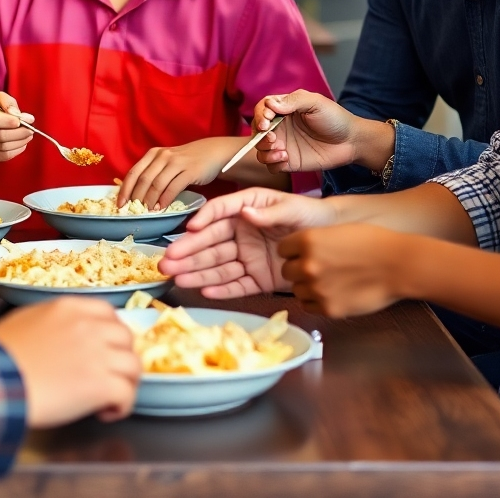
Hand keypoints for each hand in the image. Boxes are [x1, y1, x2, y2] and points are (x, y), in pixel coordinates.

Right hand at [0, 92, 33, 164]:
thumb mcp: (1, 98)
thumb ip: (8, 102)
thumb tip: (15, 114)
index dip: (7, 121)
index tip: (20, 121)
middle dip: (18, 133)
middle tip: (31, 129)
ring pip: (2, 147)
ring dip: (20, 141)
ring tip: (28, 134)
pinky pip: (3, 156)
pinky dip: (16, 150)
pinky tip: (22, 143)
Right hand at [0, 297, 140, 426]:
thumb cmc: (0, 354)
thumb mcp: (24, 319)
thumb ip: (50, 320)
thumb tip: (58, 332)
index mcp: (70, 308)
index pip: (108, 312)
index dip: (110, 332)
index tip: (104, 347)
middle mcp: (89, 326)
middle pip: (126, 337)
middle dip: (121, 356)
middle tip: (108, 373)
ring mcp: (98, 355)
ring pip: (134, 365)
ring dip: (126, 382)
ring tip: (110, 396)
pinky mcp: (101, 385)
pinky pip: (127, 394)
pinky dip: (121, 406)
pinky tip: (105, 413)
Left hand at [118, 138, 236, 210]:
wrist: (212, 153)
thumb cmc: (186, 161)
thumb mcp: (166, 162)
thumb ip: (152, 172)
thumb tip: (135, 194)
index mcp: (153, 154)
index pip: (133, 172)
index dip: (125, 190)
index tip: (120, 205)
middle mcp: (162, 156)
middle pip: (143, 180)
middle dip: (136, 198)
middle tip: (133, 212)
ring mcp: (176, 162)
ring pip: (157, 184)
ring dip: (150, 201)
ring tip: (147, 213)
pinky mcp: (189, 171)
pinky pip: (173, 187)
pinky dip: (165, 199)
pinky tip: (162, 208)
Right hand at [158, 187, 335, 297]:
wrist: (333, 238)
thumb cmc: (311, 215)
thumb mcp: (292, 208)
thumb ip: (268, 212)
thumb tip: (244, 213)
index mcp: (246, 208)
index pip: (219, 212)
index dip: (204, 219)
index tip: (189, 229)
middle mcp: (242, 232)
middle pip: (211, 243)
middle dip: (188, 252)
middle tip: (166, 260)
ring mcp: (248, 256)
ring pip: (218, 265)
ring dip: (196, 272)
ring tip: (175, 278)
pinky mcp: (258, 278)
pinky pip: (236, 285)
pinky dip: (221, 289)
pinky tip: (202, 290)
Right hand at [253, 90, 371, 173]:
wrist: (351, 141)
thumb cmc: (335, 118)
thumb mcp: (316, 103)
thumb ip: (293, 101)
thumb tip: (270, 105)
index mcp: (284, 109)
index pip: (262, 109)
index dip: (260, 115)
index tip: (266, 121)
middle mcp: (280, 127)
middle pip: (256, 130)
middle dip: (260, 135)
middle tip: (273, 138)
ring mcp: (283, 145)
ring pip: (260, 149)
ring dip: (265, 150)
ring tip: (281, 151)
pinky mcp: (288, 161)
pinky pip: (270, 165)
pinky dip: (273, 163)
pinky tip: (286, 159)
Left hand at [278, 223, 410, 316]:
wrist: (399, 265)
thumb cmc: (373, 242)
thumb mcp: (336, 231)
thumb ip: (313, 241)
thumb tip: (299, 251)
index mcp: (307, 240)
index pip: (283, 249)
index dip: (293, 251)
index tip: (304, 253)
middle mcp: (307, 265)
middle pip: (286, 271)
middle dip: (298, 270)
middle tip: (319, 268)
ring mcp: (317, 289)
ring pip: (296, 290)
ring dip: (307, 286)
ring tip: (328, 281)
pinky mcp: (329, 309)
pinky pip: (309, 306)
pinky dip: (317, 301)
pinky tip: (333, 293)